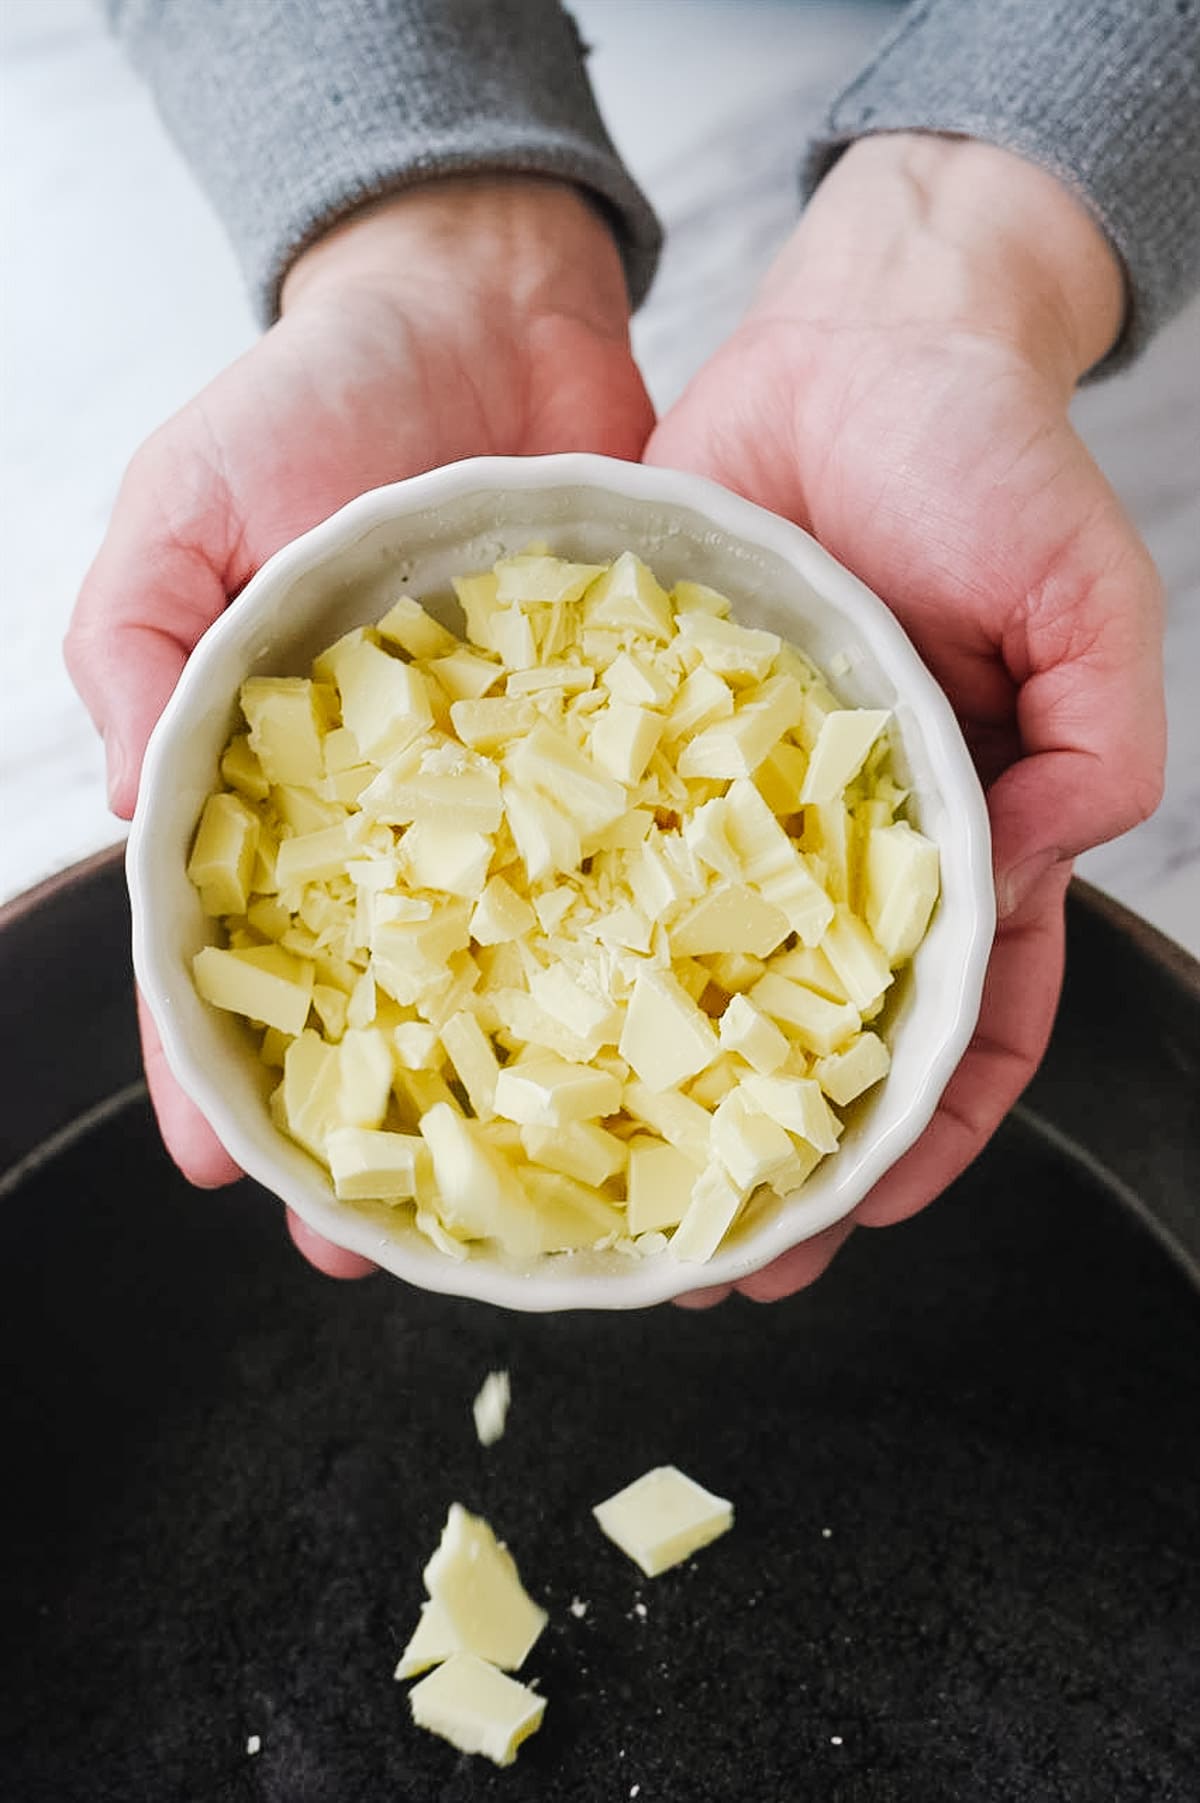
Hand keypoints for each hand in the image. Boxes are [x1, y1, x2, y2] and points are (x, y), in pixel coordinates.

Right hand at [66, 176, 652, 1275]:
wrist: (489, 308)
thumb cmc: (316, 400)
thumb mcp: (187, 508)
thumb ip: (141, 650)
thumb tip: (131, 815)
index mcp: (281, 790)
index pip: (235, 958)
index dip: (223, 1070)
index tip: (236, 1173)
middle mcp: (414, 823)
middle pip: (397, 1006)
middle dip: (395, 1131)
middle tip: (408, 1251)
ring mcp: (535, 798)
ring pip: (539, 973)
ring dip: (546, 1092)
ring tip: (568, 1205)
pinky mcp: (648, 754)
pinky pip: (662, 872)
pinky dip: (675, 961)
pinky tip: (696, 1049)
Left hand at [654, 135, 1164, 1306]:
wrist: (857, 338)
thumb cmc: (985, 453)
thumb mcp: (1085, 593)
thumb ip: (1099, 733)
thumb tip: (1044, 853)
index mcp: (969, 829)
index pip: (968, 1016)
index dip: (930, 1125)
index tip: (869, 1213)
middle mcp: (848, 838)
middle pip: (822, 1031)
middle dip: (786, 1151)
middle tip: (722, 1258)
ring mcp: (742, 799)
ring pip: (707, 972)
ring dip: (675, 1082)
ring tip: (618, 1181)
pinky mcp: (651, 739)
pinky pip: (611, 851)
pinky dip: (583, 935)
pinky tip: (532, 1008)